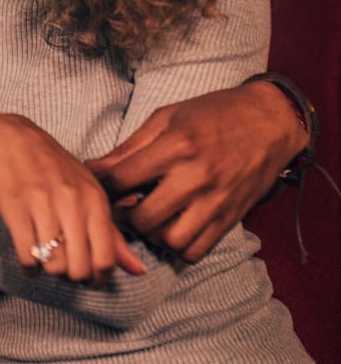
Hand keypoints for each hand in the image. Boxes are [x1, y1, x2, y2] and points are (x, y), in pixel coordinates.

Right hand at [0, 114, 146, 284]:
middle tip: (62, 267)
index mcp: (94, 198)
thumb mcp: (86, 190)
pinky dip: (28, 268)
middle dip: (71, 277)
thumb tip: (138, 272)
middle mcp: (71, 200)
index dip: (96, 278)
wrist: (7, 133)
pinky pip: (26, 255)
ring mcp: (41, 203)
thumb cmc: (51, 164)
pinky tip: (28, 260)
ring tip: (45, 260)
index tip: (85, 275)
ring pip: (54, 265)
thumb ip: (112, 231)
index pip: (106, 259)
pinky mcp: (13, 205)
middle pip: (80, 268)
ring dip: (49, 271)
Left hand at [86, 82, 307, 261]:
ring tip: (146, 216)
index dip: (102, 184)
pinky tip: (171, 225)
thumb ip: (129, 147)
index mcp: (176, 147)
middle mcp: (196, 178)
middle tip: (119, 205)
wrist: (269, 123)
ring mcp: (215, 202)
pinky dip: (177, 245)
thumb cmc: (213, 113)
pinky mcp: (231, 219)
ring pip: (169, 240)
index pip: (123, 179)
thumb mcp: (165, 117)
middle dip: (123, 216)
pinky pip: (196, 250)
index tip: (98, 184)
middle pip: (143, 218)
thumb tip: (94, 167)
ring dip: (151, 234)